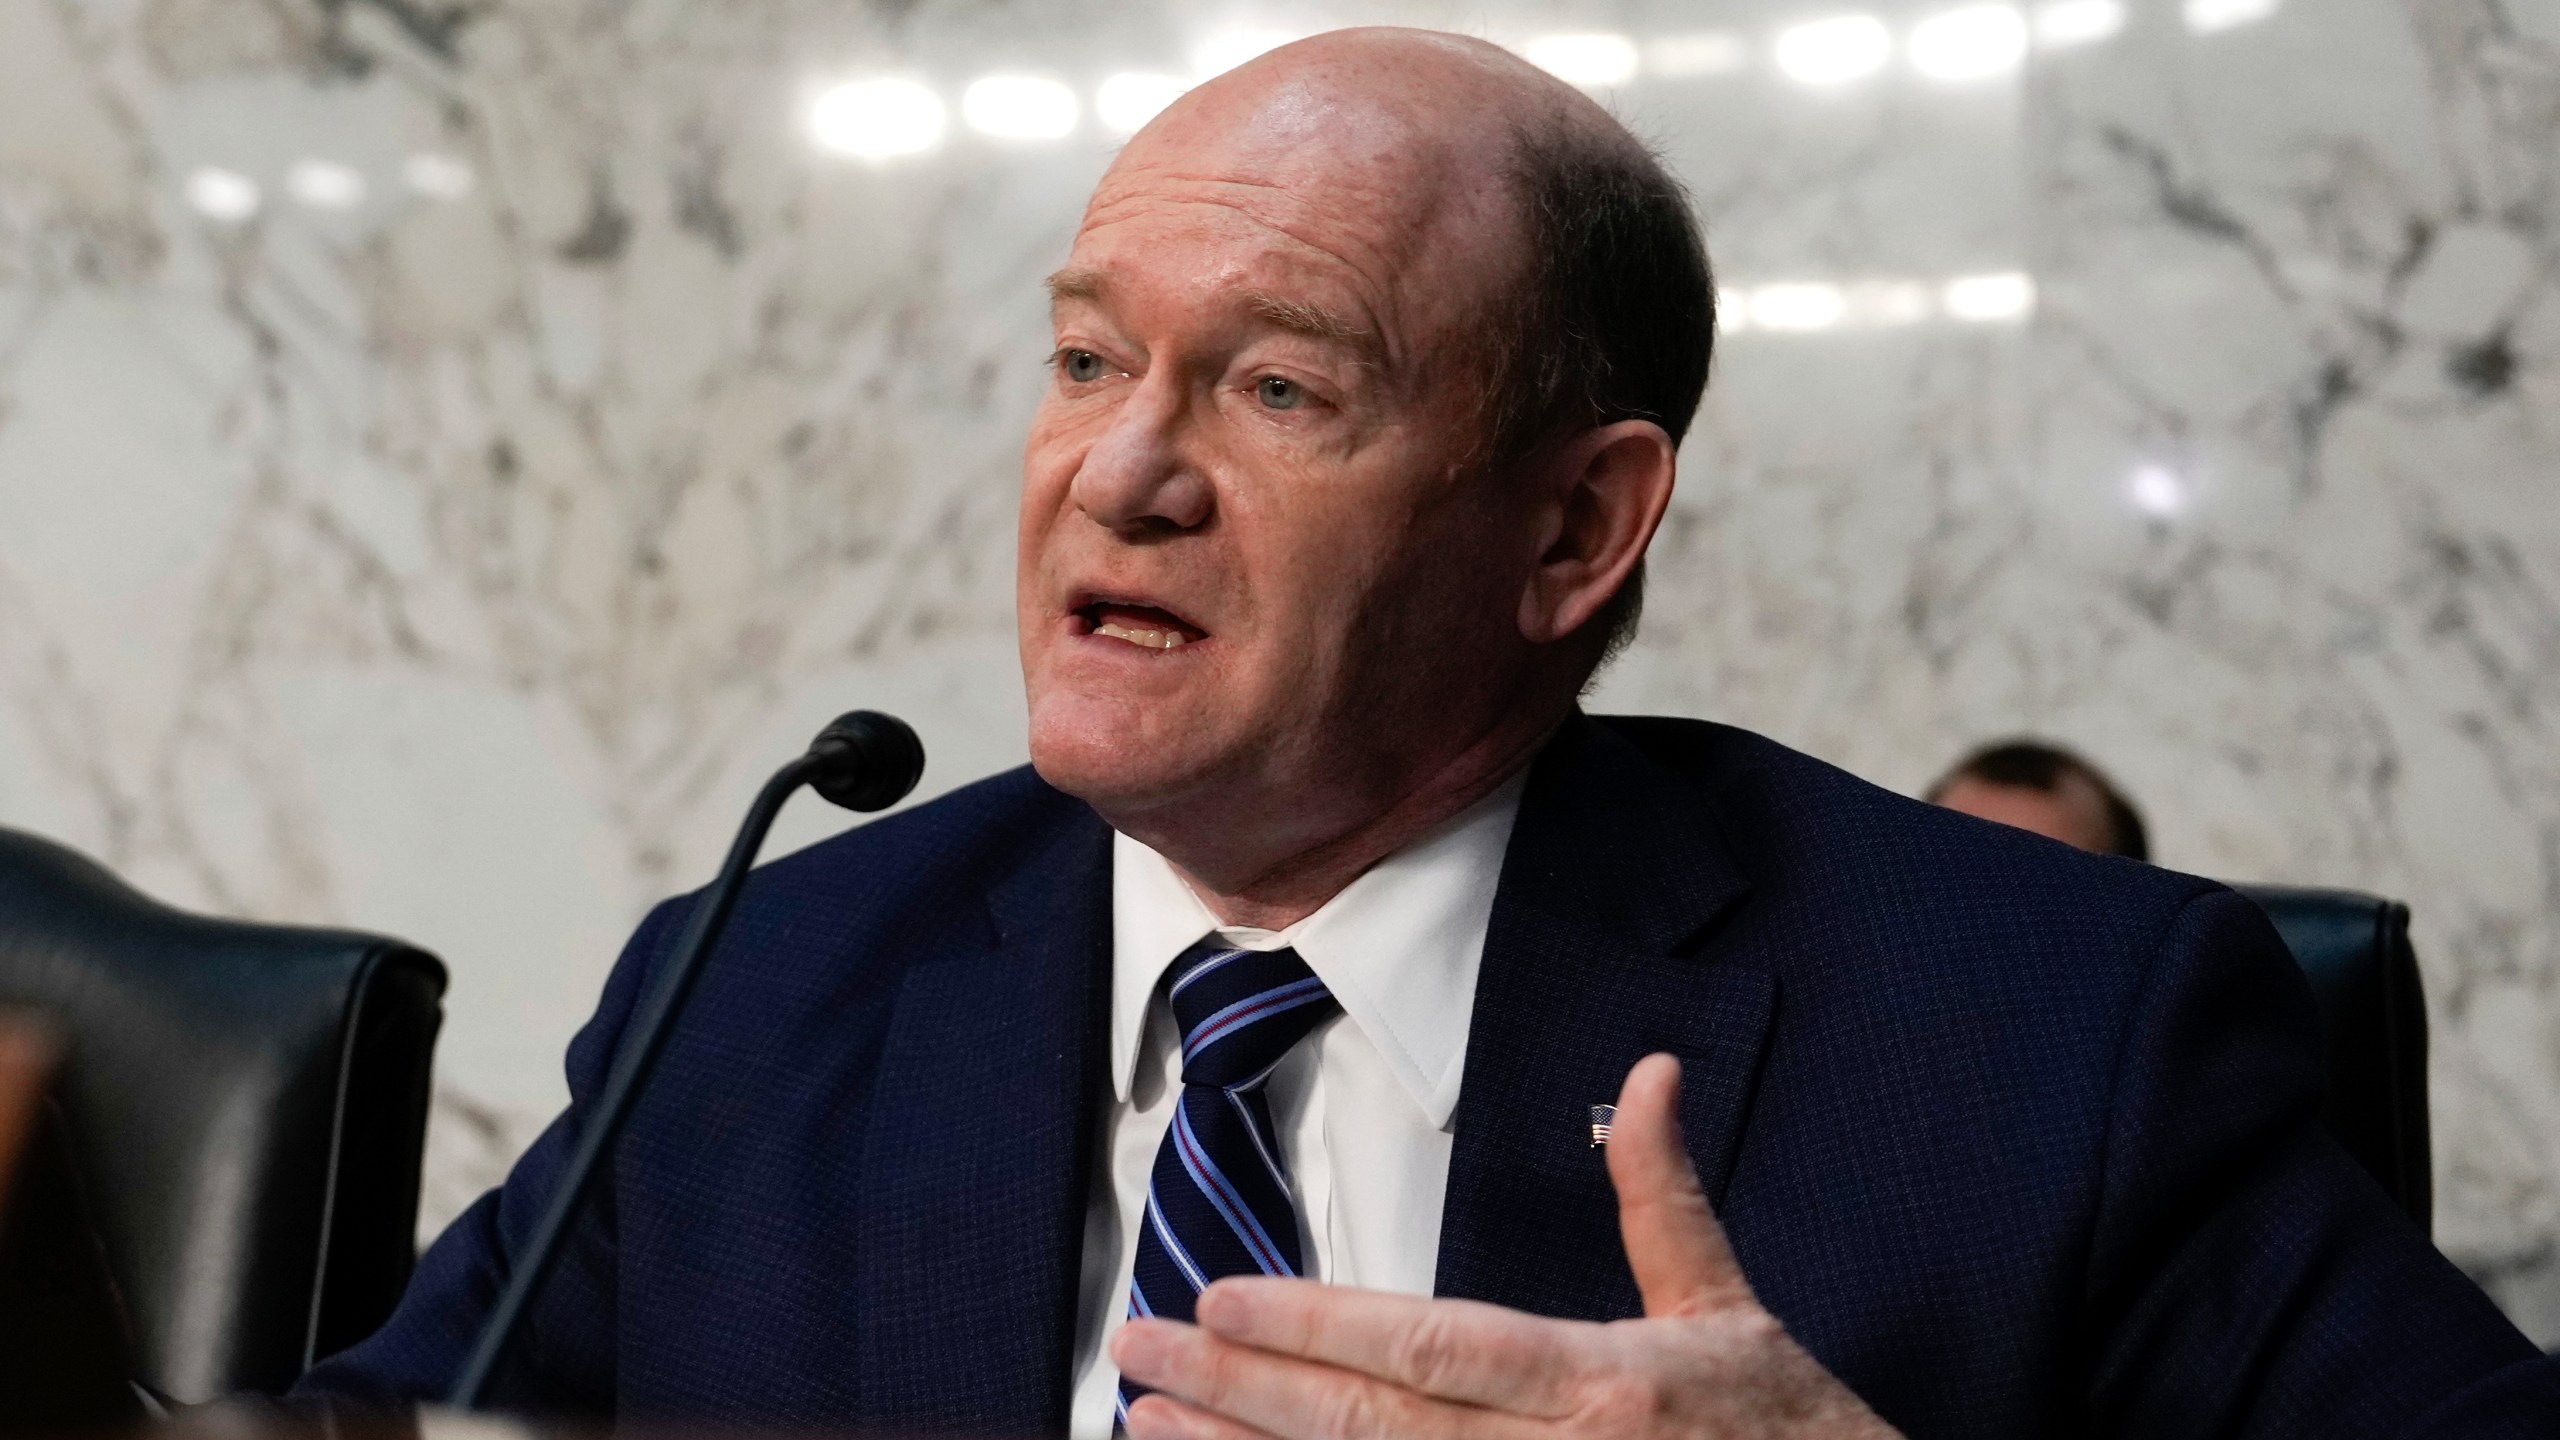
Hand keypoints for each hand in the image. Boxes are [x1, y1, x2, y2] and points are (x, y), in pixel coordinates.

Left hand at [1111, 1053, 1902, 1439]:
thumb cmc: (1786, 1434)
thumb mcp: (1729, 1310)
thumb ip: (1663, 1196)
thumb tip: (1645, 1073)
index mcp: (1601, 1388)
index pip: (1432, 1347)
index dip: (1320, 1324)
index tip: (1223, 1298)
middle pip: (1366, 1428)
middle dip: (1239, 1389)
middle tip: (1138, 1347)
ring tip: (1146, 1422)